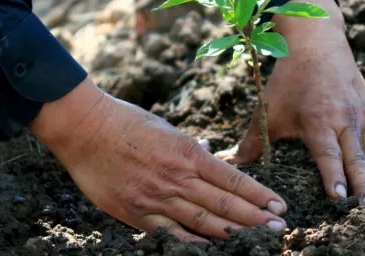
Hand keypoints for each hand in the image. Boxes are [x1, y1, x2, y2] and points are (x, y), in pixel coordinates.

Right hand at [30, 77, 287, 241]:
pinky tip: (213, 249)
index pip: (232, 178)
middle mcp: (177, 177)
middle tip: (280, 228)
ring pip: (204, 221)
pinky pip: (171, 234)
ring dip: (234, 232)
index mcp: (187, 152)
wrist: (84, 128)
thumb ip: (190, 149)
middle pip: (225, 203)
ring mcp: (157, 197)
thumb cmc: (126, 122)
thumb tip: (211, 157)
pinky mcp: (136, 213)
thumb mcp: (166, 128)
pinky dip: (193, 243)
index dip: (258, 194)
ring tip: (258, 240)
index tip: (279, 206)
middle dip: (255, 217)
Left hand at [216, 0, 364, 204]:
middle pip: (356, 158)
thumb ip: (252, 142)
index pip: (328, 154)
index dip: (334, 176)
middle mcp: (344, 120)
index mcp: (318, 120)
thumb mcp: (269, 109)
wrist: (318, 43)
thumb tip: (227, 163)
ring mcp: (362, 117)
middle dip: (363, 185)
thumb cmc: (290, 80)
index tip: (340, 198)